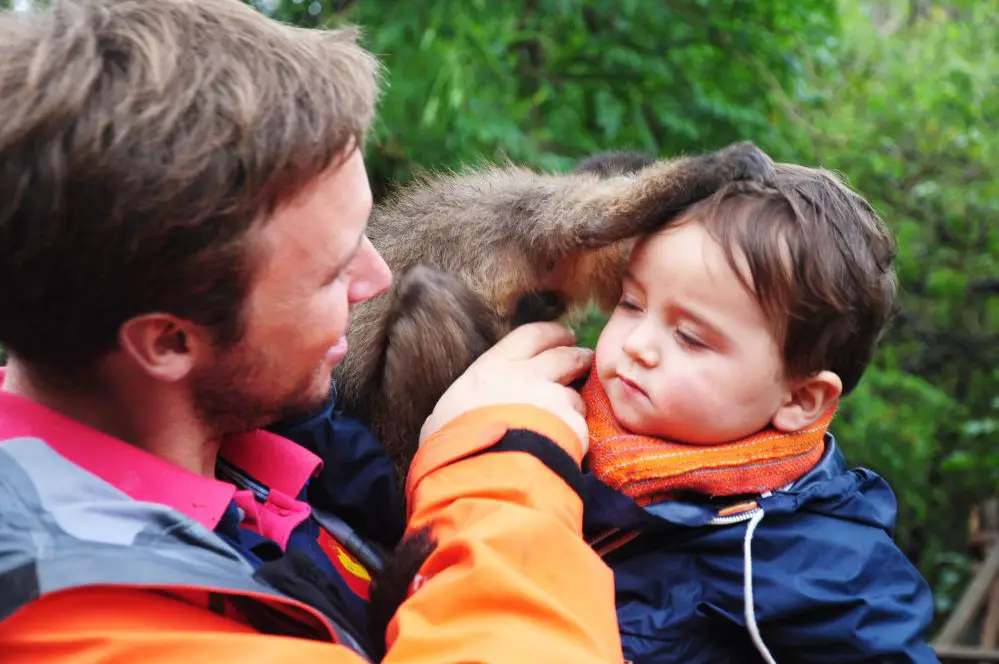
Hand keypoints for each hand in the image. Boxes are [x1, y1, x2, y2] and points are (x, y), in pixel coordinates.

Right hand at [419, 322, 593, 453]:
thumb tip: (461, 410)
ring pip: (575, 396)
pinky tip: (564, 449)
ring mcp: (554, 400)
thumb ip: (463, 404)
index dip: (551, 334)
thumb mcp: (441, 418)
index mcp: (493, 368)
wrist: (482, 478)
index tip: (564, 335)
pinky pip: (580, 428)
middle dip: (577, 356)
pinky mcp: (573, 428)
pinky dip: (575, 436)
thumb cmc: (451, 449)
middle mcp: (529, 376)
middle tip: (583, 361)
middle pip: (565, 355)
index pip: (530, 335)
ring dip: (573, 404)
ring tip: (564, 420)